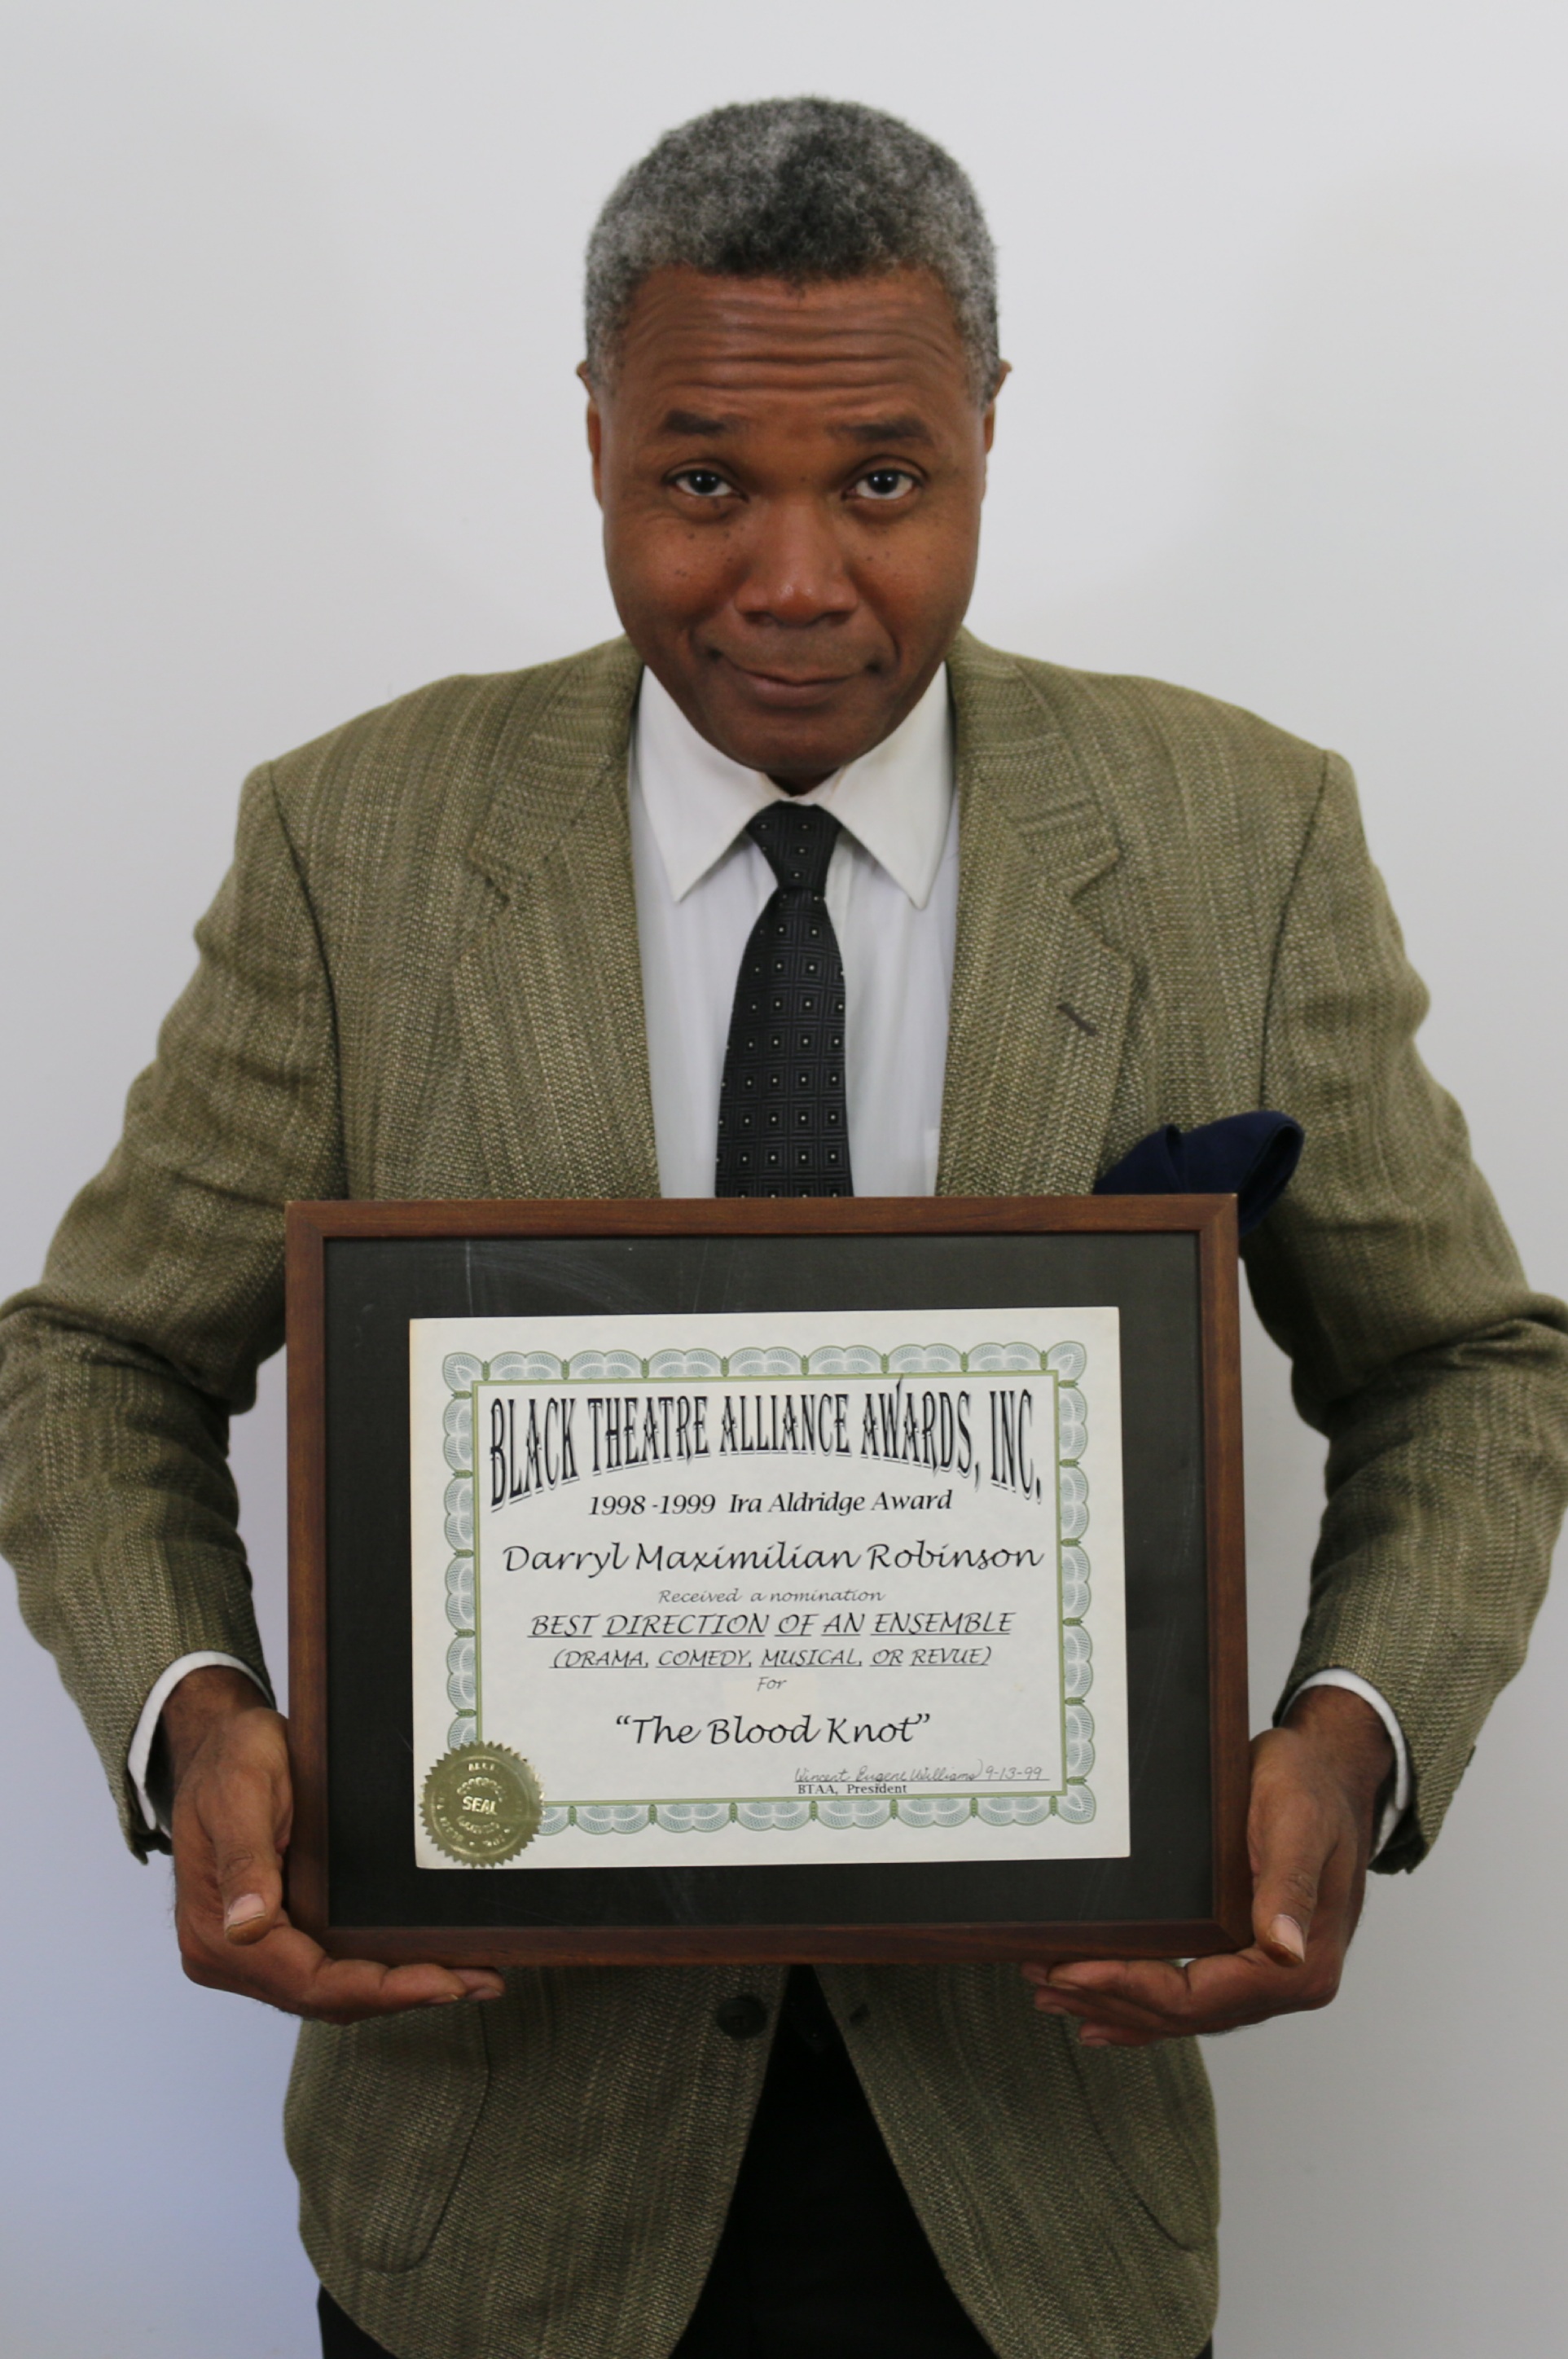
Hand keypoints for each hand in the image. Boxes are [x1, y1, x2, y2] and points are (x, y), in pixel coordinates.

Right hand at [161, 1666, 503, 2020]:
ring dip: (399, 1989)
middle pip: (327, 1997)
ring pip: (334, 1991)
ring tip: (471, 1977)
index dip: (379, 1989)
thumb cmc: (227, 1760)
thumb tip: (246, 1926)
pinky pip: (331, 1966)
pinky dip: (379, 1970)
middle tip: (478, 1981)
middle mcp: (233, 1954)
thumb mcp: (238, 1792)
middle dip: (404, 1994)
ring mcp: (255, 1949)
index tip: (442, 1981)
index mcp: (214, 1934)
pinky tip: (426, 1959)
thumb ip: (244, 1859)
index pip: (308, 1983)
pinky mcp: (278, 1933)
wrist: (218, 1743)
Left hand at [1021, 1684, 1394, 2046]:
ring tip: (1050, 1991)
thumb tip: (1285, 1950)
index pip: (1200, 1999)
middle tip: (1040, 1975)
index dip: (1131, 1990)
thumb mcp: (1299, 1823)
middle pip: (1182, 2014)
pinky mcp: (1245, 1959)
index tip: (1073, 1970)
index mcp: (1301, 1965)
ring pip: (1179, 2012)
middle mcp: (1285, 1982)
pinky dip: (1141, 2010)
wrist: (1328, 1772)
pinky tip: (1100, 2018)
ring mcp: (1265, 1977)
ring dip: (1114, 2005)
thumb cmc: (1311, 1788)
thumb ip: (1291, 1887)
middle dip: (1107, 1998)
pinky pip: (1189, 1997)